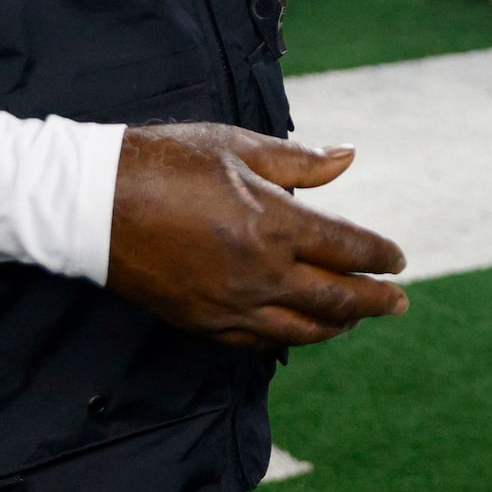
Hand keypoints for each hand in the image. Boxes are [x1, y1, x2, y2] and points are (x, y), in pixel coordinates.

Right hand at [105, 124, 407, 348]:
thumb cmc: (170, 162)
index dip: (379, 256)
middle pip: (336, 300)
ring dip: (337, 326)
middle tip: (398, 302)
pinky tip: (300, 331)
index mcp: (275, 225)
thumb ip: (301, 162)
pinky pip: (257, 344)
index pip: (348, 250)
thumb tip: (349, 157)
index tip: (398, 259)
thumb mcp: (241, 147)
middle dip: (374, 302)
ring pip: (301, 330)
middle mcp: (260, 274)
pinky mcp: (201, 323)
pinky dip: (288, 339)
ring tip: (356, 319)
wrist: (94, 203)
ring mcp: (230, 305)